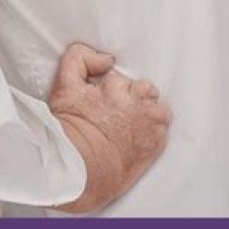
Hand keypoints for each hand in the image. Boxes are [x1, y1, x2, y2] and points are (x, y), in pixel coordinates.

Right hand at [47, 41, 172, 213]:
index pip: (122, 78)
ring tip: (131, 125)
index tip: (104, 102)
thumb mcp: (64, 86)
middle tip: (118, 113)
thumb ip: (79, 58)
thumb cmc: (69, 130)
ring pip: (158, 108)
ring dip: (148, 113)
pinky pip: (163, 129)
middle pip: (144, 89)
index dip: (113, 90)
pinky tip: (137, 139)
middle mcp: (135, 101)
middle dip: (134, 98)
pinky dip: (154, 132)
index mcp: (115, 86)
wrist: (78, 170)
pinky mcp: (156, 143)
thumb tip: (107, 59)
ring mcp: (148, 122)